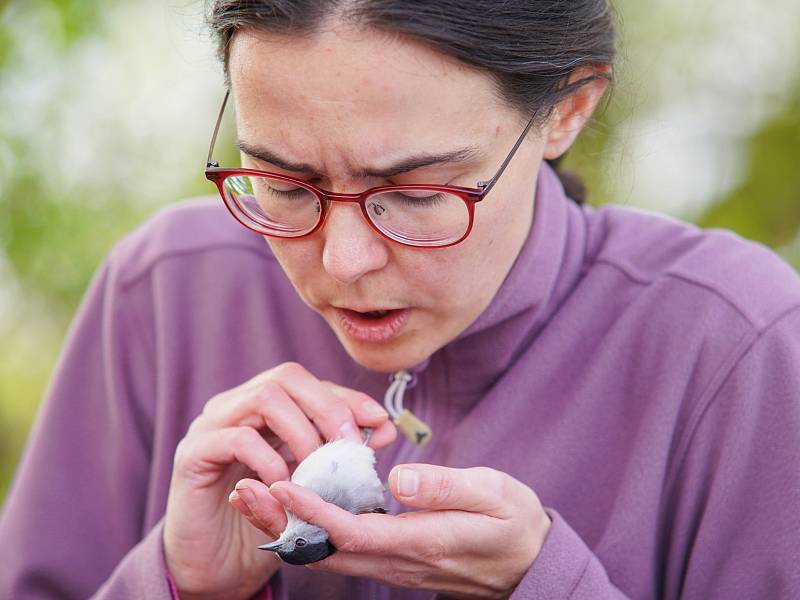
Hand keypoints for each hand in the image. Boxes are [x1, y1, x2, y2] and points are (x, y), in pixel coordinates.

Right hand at [162, 362, 395, 599]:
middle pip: (287, 377)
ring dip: (302, 433)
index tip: (379, 422)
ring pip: (264, 398)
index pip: (310, 383)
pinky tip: (284, 486)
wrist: (215, 566)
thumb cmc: (267, 519)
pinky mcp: (193, 454)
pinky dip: (270, 459)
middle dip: (328, 409)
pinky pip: (236, 438)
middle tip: (349, 448)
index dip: (347, 398)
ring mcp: (210, 425)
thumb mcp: (313, 483)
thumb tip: (383, 428)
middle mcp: (236, 405)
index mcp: (264, 407)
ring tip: (319, 470)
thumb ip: (341, 454)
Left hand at [236, 464, 551, 598]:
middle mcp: (397, 560)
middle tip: (244, 490)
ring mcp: (392, 564)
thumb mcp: (494, 495)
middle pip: (325, 549)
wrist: (526, 564)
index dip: (314, 511)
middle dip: (281, 523)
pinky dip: (308, 531)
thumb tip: (398, 478)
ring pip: (327, 553)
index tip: (281, 483)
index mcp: (421, 542)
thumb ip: (447, 486)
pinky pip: (340, 550)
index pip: (354, 531)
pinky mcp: (390, 558)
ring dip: (286, 528)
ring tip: (254, 496)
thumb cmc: (512, 523)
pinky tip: (293, 508)